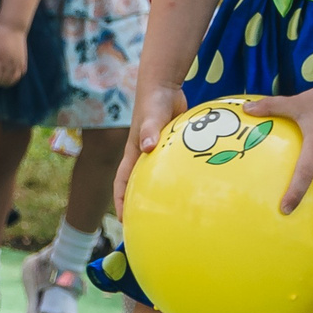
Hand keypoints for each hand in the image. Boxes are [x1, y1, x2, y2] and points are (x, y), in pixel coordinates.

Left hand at [0, 21, 27, 87]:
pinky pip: (19, 76)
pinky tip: (8, 74)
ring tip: (0, 78)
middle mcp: (8, 63)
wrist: (13, 27)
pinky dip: (13, 78)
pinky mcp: (23, 62)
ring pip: (12, 81)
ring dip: (4, 82)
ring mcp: (17, 63)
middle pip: (2, 81)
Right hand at [112, 82, 188, 220]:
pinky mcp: (171, 148)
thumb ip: (150, 129)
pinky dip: (177, 180)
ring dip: (160, 194)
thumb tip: (148, 147)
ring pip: (156, 178)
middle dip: (139, 205)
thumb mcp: (152, 114)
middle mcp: (143, 156)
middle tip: (149, 226)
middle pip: (138, 185)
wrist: (164, 86)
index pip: (122, 183)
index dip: (121, 202)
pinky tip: (192, 191)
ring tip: (173, 215)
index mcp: (134, 153)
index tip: (125, 221)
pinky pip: (172, 168)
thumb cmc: (154, 100)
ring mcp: (157, 152)